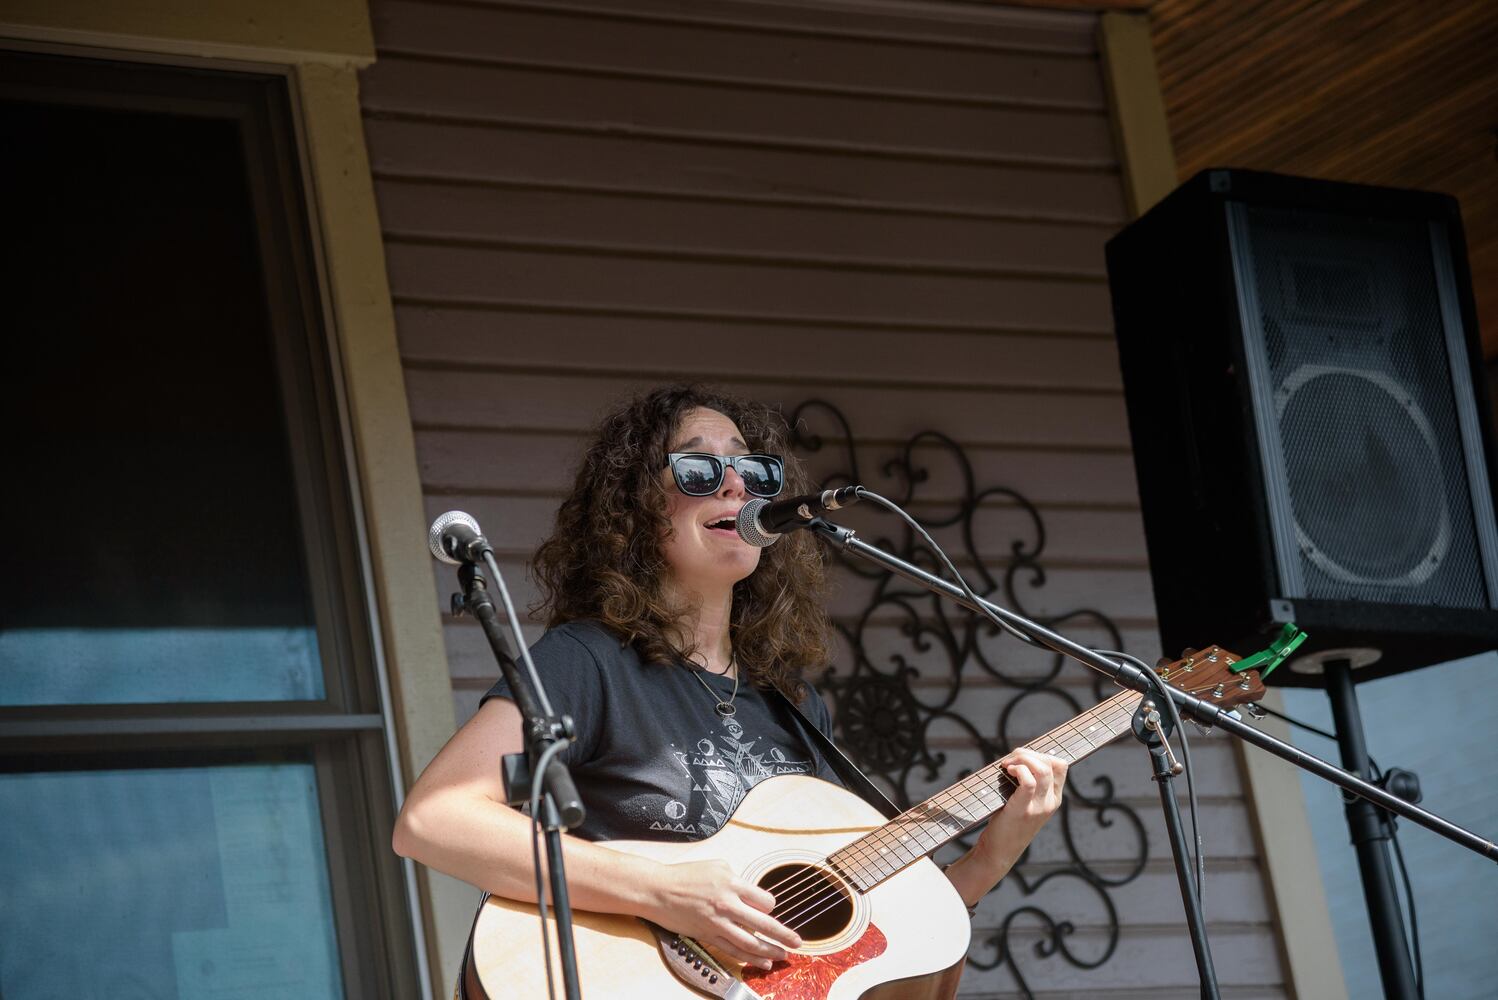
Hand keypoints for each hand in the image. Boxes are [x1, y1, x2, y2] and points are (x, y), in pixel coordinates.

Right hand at [641, 859, 802, 969]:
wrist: (658, 890)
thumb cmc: (686, 875)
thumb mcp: (716, 866)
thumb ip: (737, 880)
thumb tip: (751, 893)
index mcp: (731, 883)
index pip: (764, 900)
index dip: (769, 906)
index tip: (767, 908)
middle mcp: (727, 904)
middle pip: (763, 924)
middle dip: (784, 935)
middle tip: (798, 942)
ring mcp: (718, 923)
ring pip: (750, 942)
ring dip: (770, 951)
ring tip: (783, 956)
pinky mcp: (708, 935)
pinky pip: (733, 950)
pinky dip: (750, 958)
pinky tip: (762, 962)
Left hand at [945, 748, 1067, 904]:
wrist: (999, 852)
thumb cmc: (1007, 822)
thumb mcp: (1025, 802)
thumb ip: (1028, 784)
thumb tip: (1018, 756)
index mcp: (1054, 799)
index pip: (1060, 766)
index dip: (1040, 754)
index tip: (1021, 757)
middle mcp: (1051, 802)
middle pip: (1051, 763)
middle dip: (1028, 753)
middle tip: (1009, 759)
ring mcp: (1039, 808)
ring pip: (1042, 770)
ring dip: (1022, 759)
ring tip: (1007, 764)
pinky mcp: (1024, 811)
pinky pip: (1029, 782)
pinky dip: (1019, 770)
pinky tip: (1007, 771)